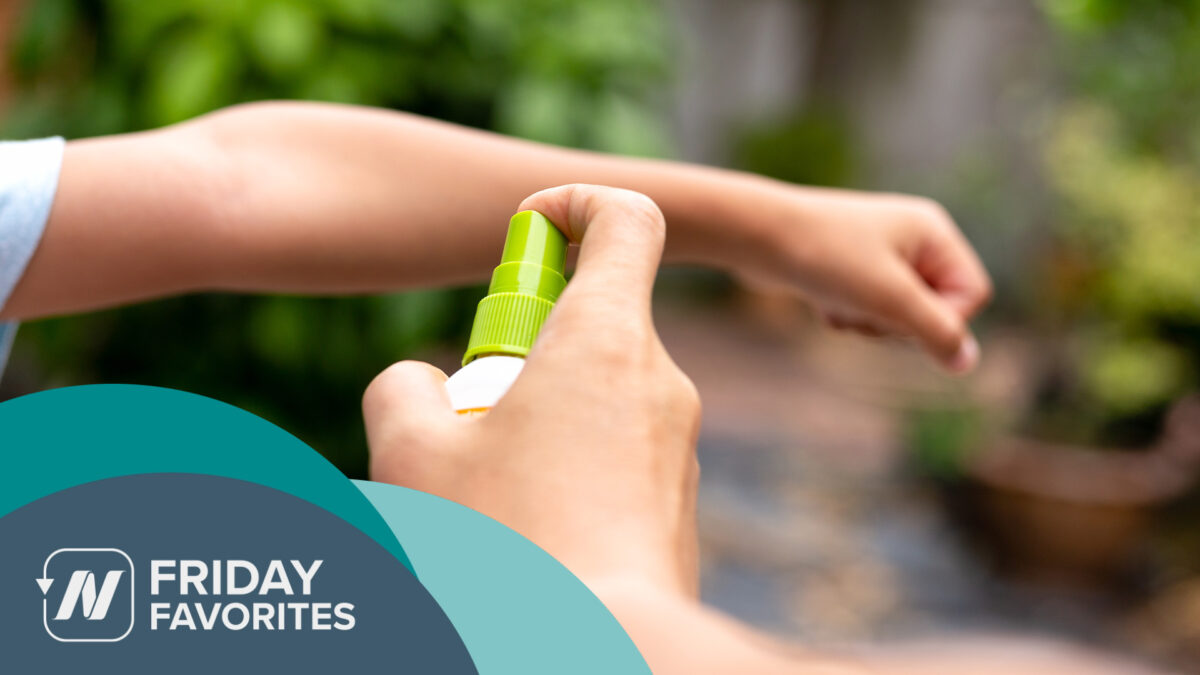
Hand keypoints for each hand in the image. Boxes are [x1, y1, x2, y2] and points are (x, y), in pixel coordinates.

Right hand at [364, 184, 699, 596]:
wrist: (606, 648)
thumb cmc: (511, 548)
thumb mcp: (414, 455)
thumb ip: (404, 389)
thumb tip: (420, 384)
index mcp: (606, 339)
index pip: (626, 218)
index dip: (572, 207)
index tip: (523, 239)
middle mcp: (658, 381)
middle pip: (581, 323)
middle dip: (510, 360)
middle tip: (462, 432)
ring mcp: (676, 446)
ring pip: (586, 401)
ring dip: (526, 427)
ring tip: (485, 505)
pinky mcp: (673, 503)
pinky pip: (607, 458)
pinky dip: (558, 475)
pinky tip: (525, 540)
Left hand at [726, 186, 990, 372]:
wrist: (755, 236)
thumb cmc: (826, 258)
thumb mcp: (889, 300)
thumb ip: (935, 331)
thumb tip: (967, 361)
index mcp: (933, 231)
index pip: (973, 294)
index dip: (943, 319)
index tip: (901, 317)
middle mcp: (912, 238)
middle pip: (935, 310)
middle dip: (897, 322)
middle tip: (863, 306)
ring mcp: (880, 254)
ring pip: (898, 317)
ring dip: (869, 322)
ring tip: (838, 300)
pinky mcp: (850, 270)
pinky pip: (867, 311)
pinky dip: (846, 315)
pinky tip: (821, 300)